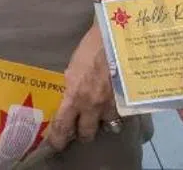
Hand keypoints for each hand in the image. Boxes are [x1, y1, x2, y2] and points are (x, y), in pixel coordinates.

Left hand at [48, 24, 118, 150]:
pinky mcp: (126, 103)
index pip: (63, 125)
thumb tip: (71, 95)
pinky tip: (114, 104)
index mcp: (74, 95)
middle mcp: (92, 106)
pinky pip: (120, 115)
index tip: (55, 144)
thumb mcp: (73, 67)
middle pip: (86, 134)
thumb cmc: (89, 48)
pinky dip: (116, 112)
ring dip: (101, 122)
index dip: (58, 138)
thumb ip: (72, 85)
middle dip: (82, 134)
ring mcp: (111, 106)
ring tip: (99, 114)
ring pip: (106, 126)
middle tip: (80, 129)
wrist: (114, 39)